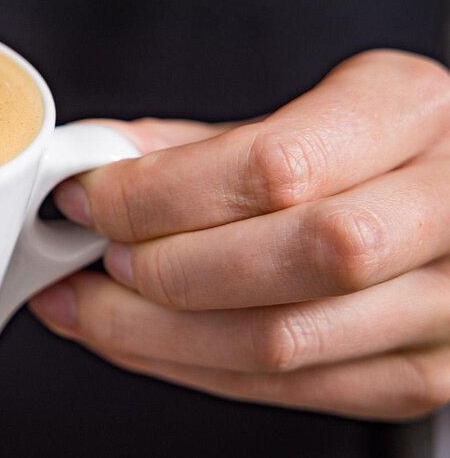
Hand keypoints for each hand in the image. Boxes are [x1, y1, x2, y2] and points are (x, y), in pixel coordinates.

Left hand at [30, 49, 449, 420]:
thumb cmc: (378, 144)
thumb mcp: (306, 111)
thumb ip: (204, 146)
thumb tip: (97, 168)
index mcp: (410, 110)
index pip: (273, 166)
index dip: (159, 193)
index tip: (88, 199)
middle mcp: (448, 206)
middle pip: (288, 259)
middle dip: (162, 268)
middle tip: (89, 258)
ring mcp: (448, 302)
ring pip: (282, 343)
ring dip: (156, 333)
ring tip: (90, 306)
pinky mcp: (424, 370)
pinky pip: (291, 390)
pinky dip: (193, 368)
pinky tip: (140, 340)